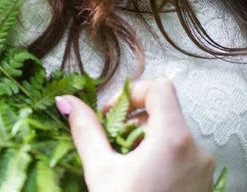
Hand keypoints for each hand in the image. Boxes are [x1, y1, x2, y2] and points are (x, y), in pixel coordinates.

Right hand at [55, 78, 215, 191]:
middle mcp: (194, 149)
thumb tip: (68, 103)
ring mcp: (201, 166)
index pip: (160, 88)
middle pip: (163, 110)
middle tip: (111, 139)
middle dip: (132, 119)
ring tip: (123, 162)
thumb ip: (85, 129)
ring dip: (143, 139)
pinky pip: (179, 153)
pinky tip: (138, 176)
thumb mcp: (101, 169)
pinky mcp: (201, 181)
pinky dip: (156, 154)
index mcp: (172, 139)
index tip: (112, 112)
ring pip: (170, 132)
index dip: (132, 93)